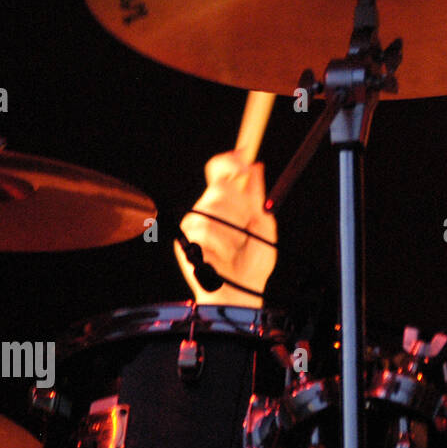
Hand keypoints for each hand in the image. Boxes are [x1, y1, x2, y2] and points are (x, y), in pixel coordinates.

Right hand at [174, 150, 276, 305]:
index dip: (228, 161)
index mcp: (225, 202)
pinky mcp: (184, 241)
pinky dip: (221, 244)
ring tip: (236, 247)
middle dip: (241, 206)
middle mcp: (206, 209)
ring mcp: (193, 224)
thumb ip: (256, 195)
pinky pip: (205, 230)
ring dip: (233, 229)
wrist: (244, 290)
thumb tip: (255, 166)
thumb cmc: (253, 263)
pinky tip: (223, 256)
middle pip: (220, 188)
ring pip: (213, 208)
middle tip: (247, 226)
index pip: (218, 170)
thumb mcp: (262, 224)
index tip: (243, 157)